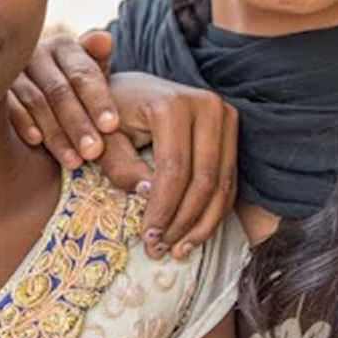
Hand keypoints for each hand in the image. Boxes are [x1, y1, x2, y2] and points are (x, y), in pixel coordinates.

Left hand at [9, 32, 237, 258]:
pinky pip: (228, 179)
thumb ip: (121, 166)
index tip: (147, 238)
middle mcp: (206, 105)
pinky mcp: (232, 128)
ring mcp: (224, 115)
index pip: (174, 168)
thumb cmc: (111, 114)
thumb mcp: (105, 139)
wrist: (131, 87)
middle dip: (182, 221)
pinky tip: (192, 235)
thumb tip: (149, 196)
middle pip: (203, 179)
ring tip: (177, 250)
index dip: (162, 208)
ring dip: (201, 224)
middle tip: (161, 250)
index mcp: (171, 104)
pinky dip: (213, 211)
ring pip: (222, 184)